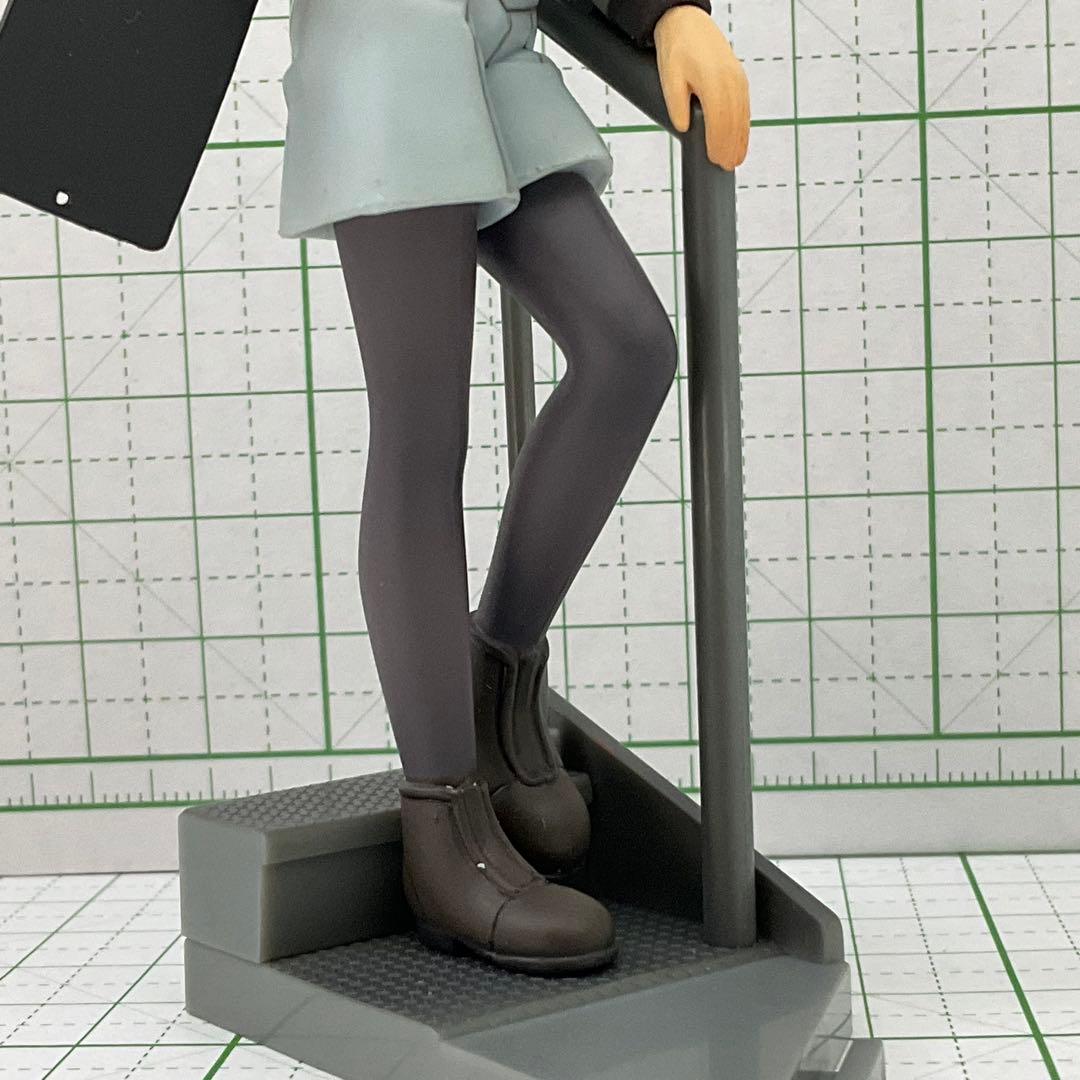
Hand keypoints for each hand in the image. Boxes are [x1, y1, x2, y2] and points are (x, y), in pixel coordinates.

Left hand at [653, 6, 750, 169]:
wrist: (687, 21)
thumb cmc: (677, 47)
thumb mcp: (669, 78)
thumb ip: (676, 105)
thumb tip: (684, 128)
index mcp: (713, 81)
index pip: (718, 122)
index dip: (717, 144)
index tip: (714, 160)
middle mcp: (730, 80)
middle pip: (734, 122)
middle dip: (730, 147)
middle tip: (726, 167)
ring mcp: (738, 78)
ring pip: (743, 115)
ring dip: (740, 139)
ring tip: (735, 159)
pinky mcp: (740, 77)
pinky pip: (745, 106)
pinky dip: (744, 125)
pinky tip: (741, 138)